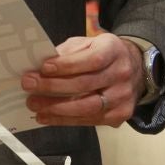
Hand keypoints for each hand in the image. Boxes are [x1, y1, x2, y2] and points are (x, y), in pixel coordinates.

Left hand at [21, 33, 144, 127]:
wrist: (135, 69)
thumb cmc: (103, 54)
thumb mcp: (88, 43)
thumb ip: (68, 52)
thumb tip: (41, 64)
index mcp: (113, 50)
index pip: (91, 60)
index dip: (66, 65)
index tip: (43, 68)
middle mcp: (121, 74)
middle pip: (86, 84)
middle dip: (53, 87)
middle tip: (28, 86)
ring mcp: (122, 98)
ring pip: (87, 107)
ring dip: (56, 108)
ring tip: (34, 105)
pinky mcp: (119, 116)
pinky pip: (89, 120)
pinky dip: (65, 120)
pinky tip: (46, 117)